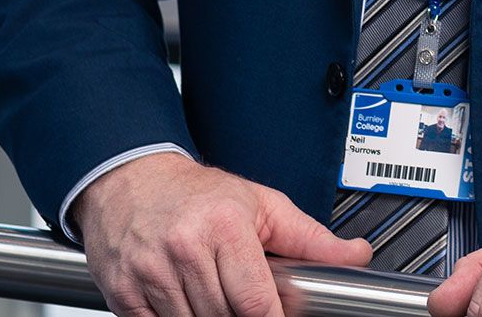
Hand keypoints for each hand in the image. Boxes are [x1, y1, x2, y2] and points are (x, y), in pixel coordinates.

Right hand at [71, 152, 371, 316]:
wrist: (135, 179)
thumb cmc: (201, 193)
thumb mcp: (262, 205)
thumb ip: (311, 238)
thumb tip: (356, 254)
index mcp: (225, 226)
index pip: (257, 303)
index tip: (278, 315)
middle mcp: (186, 248)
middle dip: (238, 315)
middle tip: (242, 296)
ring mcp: (152, 273)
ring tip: (214, 294)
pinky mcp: (125, 293)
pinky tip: (185, 301)